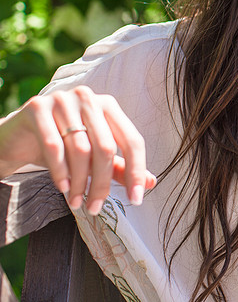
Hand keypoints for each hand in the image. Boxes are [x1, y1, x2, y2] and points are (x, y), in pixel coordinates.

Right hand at [0, 85, 155, 214]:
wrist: (17, 136)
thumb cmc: (62, 145)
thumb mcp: (92, 155)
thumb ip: (119, 166)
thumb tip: (152, 183)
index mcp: (109, 106)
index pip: (132, 140)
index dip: (137, 171)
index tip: (137, 199)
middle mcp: (89, 97)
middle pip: (106, 147)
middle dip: (102, 183)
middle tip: (95, 208)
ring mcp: (63, 99)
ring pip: (81, 149)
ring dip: (80, 182)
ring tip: (77, 202)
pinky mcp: (37, 107)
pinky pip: (54, 145)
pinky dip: (60, 171)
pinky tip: (63, 187)